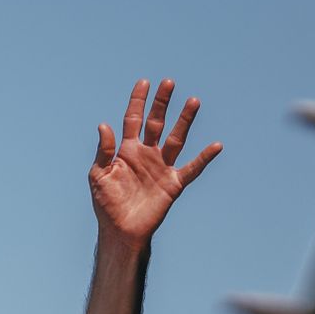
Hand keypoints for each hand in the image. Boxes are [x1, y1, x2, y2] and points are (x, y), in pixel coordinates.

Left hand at [89, 78, 221, 245]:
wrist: (121, 231)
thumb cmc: (107, 205)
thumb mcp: (98, 176)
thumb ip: (103, 151)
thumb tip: (104, 125)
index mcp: (127, 151)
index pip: (133, 120)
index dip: (138, 101)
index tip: (144, 82)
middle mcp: (147, 155)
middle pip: (156, 123)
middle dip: (162, 103)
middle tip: (169, 83)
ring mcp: (162, 167)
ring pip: (176, 138)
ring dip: (184, 120)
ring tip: (193, 101)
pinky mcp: (173, 184)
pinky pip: (192, 168)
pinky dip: (204, 158)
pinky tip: (216, 146)